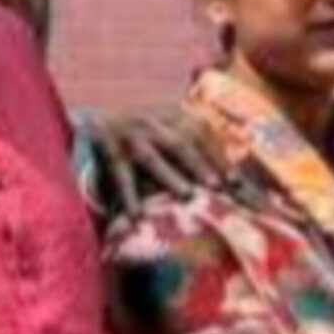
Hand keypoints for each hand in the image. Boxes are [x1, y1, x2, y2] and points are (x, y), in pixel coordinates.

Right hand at [88, 105, 226, 206]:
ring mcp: (130, 138)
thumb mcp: (172, 125)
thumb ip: (198, 143)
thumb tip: (237, 179)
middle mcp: (152, 124)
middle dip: (200, 165)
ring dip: (170, 177)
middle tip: (219, 186)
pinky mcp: (110, 155)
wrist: (95, 118)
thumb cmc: (145, 130)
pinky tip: (137, 217)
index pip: (202, 135)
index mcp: (173, 116)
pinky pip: (120, 178)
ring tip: (186, 195)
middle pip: (180, 144)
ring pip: (151, 159)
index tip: (237, 182)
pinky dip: (128, 198)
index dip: (220, 158)